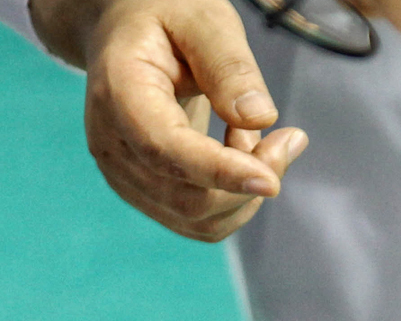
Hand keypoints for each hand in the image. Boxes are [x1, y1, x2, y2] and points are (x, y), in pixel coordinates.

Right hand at [44, 0, 310, 241]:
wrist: (124, 31)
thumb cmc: (165, 16)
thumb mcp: (203, 17)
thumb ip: (228, 65)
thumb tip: (259, 119)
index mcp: (118, 94)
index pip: (166, 149)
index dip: (219, 171)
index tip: (272, 180)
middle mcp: (111, 145)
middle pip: (186, 198)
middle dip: (249, 182)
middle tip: (289, 138)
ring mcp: (122, 175)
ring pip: (196, 218)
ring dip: (244, 192)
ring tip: (255, 138)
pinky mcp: (142, 191)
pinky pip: (195, 220)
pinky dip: (232, 199)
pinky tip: (238, 154)